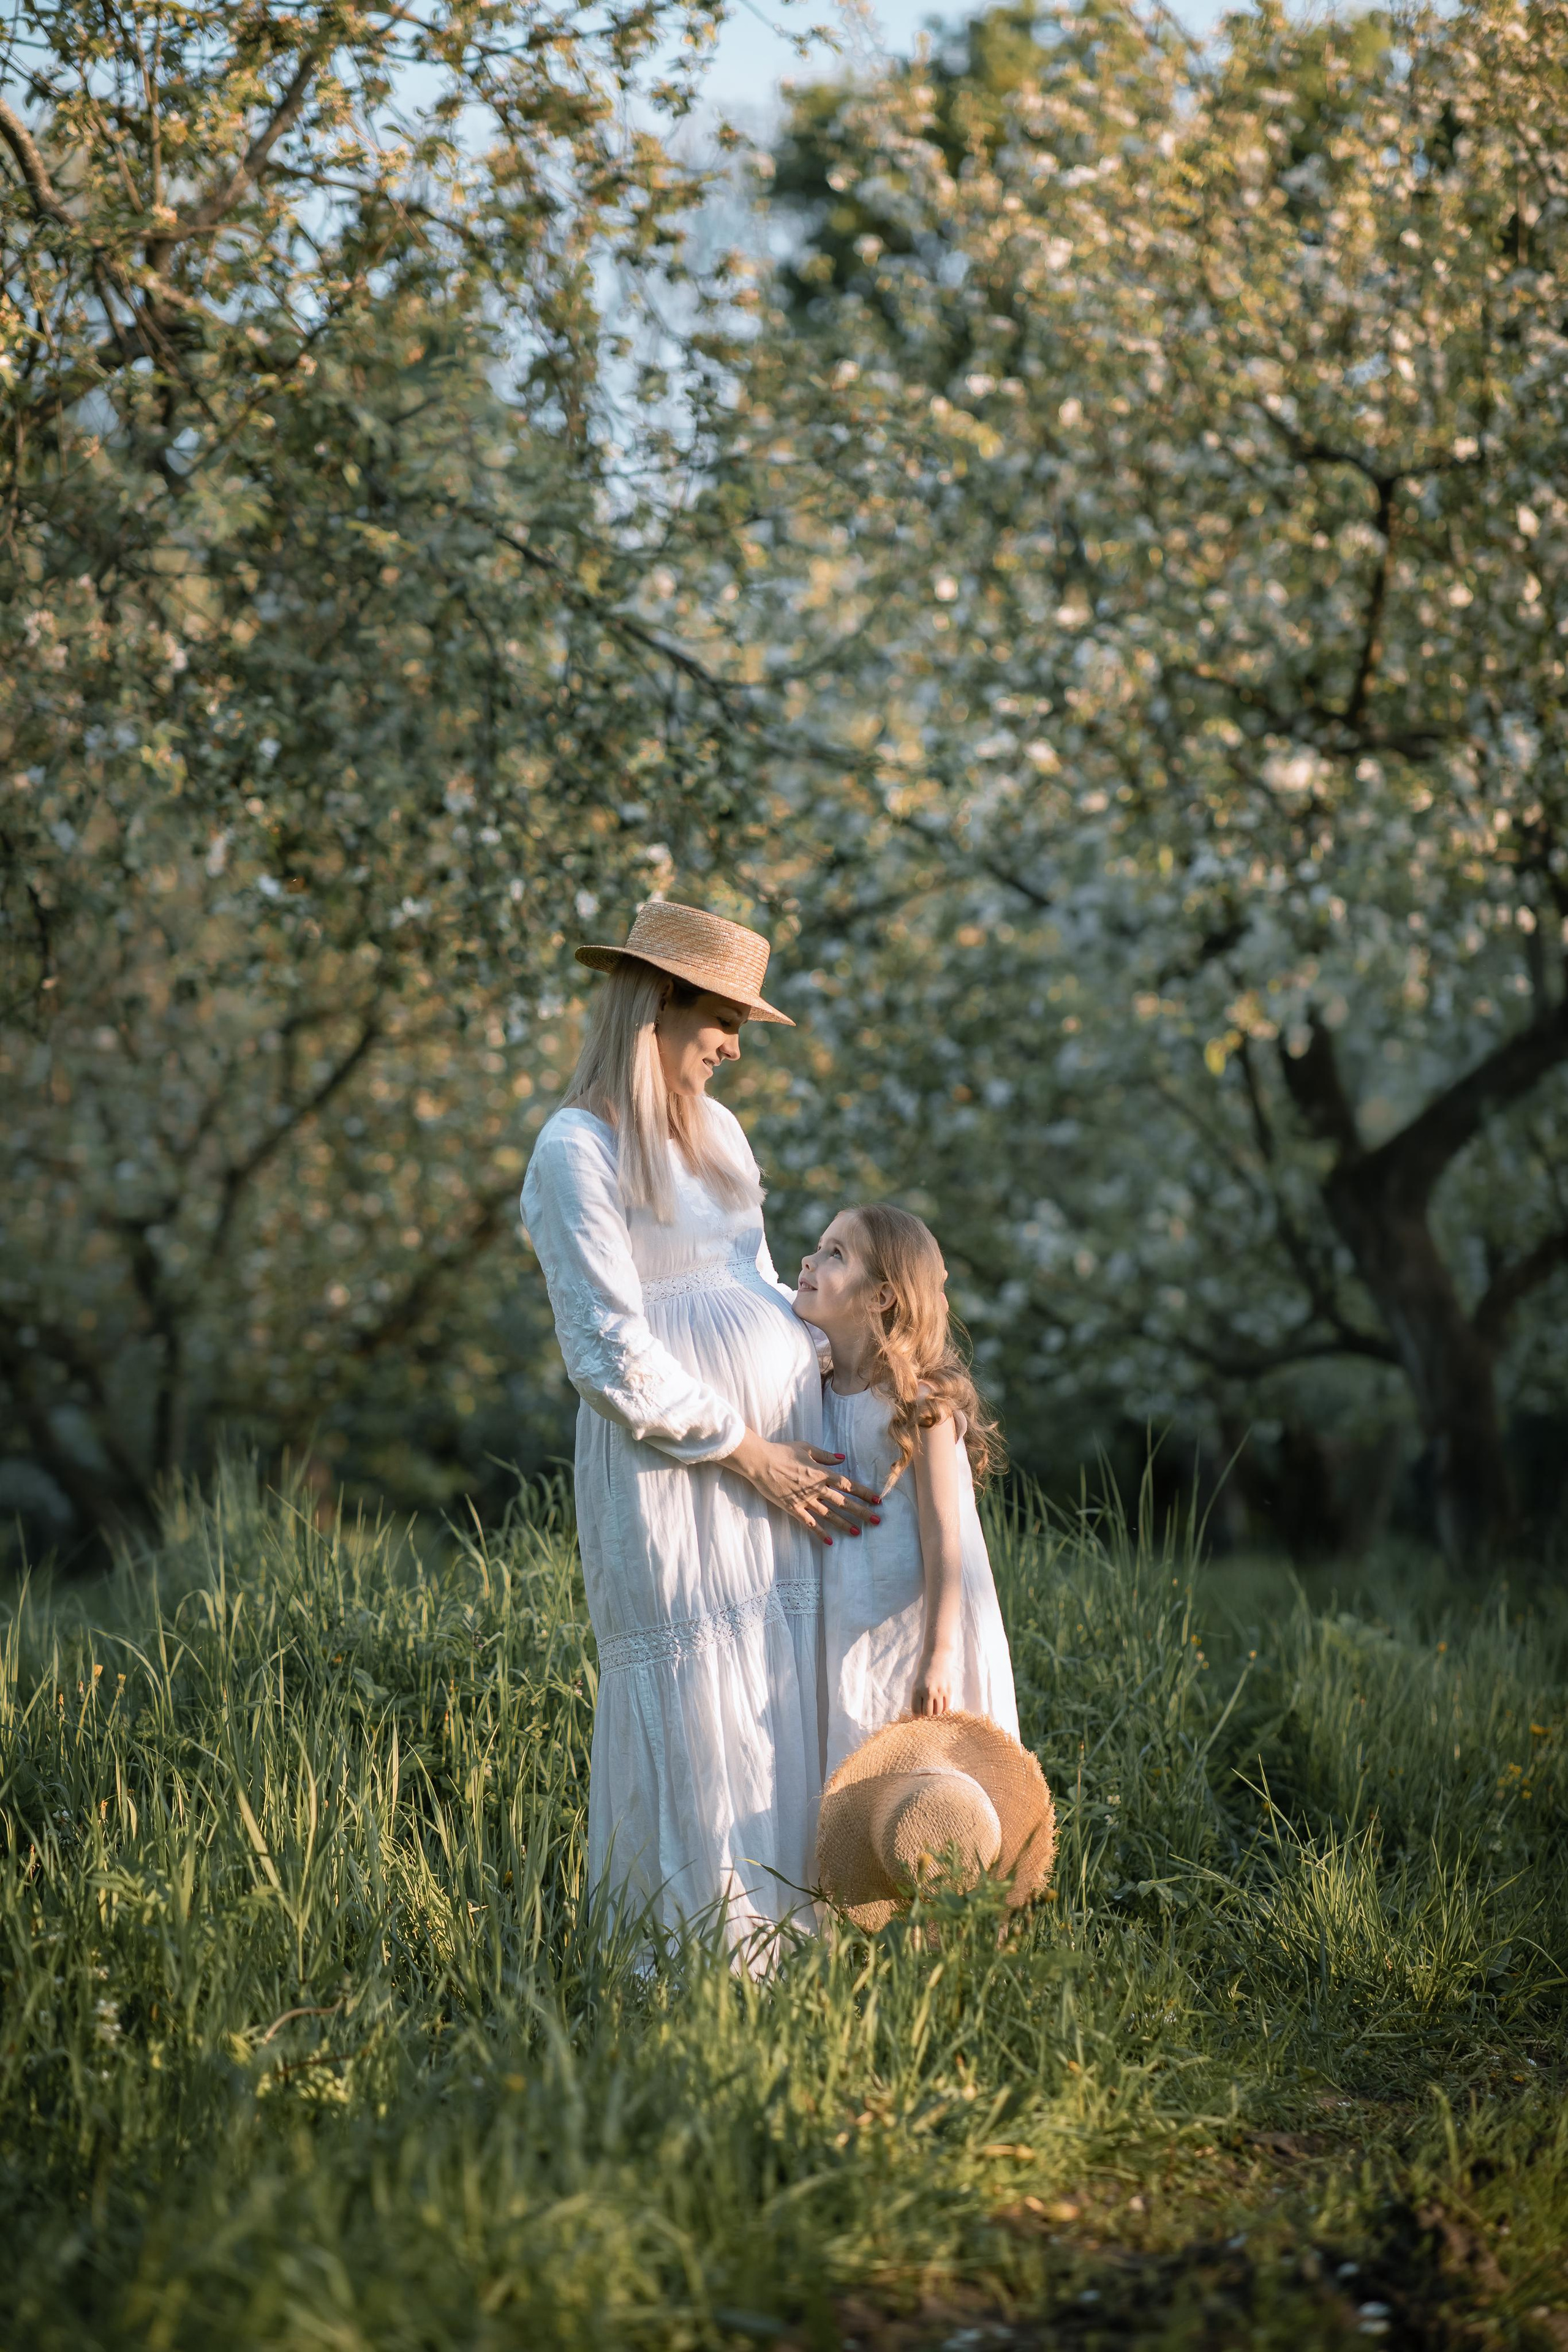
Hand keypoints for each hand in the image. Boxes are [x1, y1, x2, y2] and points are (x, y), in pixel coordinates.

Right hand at [724, 1428, 880, 1543]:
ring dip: (844, 1524)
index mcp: (822, 1473)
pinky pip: (809, 1523)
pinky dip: (819, 1533)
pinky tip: (829, 1541)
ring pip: (829, 1515)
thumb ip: (826, 1456)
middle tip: (876, 1521)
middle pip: (843, 1502)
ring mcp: (805, 1500)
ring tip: (857, 1533)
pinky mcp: (793, 1508)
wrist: (761, 1462)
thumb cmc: (783, 1451)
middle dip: (861, 1512)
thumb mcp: (807, 1448)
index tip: (877, 1500)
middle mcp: (817, 1488)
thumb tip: (842, 1458)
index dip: (864, 1492)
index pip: (848, 1485)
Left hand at [911, 1642, 960, 1716]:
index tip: (918, 1716)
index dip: (917, 1716)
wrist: (937, 1657)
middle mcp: (928, 1692)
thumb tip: (919, 1714)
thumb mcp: (916, 1683)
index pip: (916, 1711)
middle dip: (926, 1715)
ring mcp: (940, 1691)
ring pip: (938, 1712)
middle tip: (926, 1710)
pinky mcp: (949, 1690)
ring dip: (935, 1712)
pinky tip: (940, 1705)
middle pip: (928, 1713)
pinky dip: (943, 1708)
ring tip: (933, 1707)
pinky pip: (947, 1706)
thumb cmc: (924, 1670)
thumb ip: (917, 1698)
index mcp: (917, 1690)